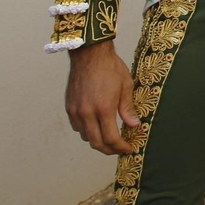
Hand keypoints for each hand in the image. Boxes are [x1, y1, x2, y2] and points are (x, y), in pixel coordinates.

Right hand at [66, 41, 138, 155]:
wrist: (89, 54)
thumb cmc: (110, 68)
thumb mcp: (125, 86)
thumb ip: (128, 108)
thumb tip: (134, 125)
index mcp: (103, 108)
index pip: (111, 138)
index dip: (120, 147)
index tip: (128, 148)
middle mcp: (87, 113)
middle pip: (96, 143)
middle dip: (109, 150)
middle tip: (119, 149)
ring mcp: (76, 111)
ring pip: (86, 136)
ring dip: (98, 141)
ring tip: (109, 138)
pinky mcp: (69, 107)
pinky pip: (78, 127)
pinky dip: (87, 131)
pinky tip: (96, 126)